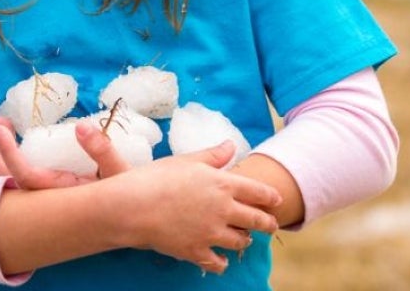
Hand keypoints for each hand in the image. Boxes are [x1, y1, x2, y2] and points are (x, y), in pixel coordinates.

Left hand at [0, 116, 130, 188]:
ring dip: (0, 152)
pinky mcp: (53, 186)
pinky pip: (25, 174)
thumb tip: (81, 126)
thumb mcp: (120, 173)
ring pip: (14, 176)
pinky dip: (14, 157)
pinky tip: (14, 140)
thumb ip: (102, 150)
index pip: (25, 177)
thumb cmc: (128, 196)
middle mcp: (49, 196)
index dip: (8, 155)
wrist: (135, 214)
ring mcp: (49, 192)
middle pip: (9, 178)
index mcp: (60, 193)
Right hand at [107, 141, 281, 274]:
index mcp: (223, 184)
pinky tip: (221, 259)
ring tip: (244, 238)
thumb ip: (213, 155)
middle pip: (256, 220)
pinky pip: (218, 263)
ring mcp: (212, 233)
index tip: (276, 201)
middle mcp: (224, 210)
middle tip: (271, 224)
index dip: (270, 197)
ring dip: (244, 240)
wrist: (133, 206)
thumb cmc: (156, 177)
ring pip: (241, 241)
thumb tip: (231, 145)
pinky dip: (222, 262)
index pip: (258, 192)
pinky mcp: (197, 251)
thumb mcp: (187, 160)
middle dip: (267, 223)